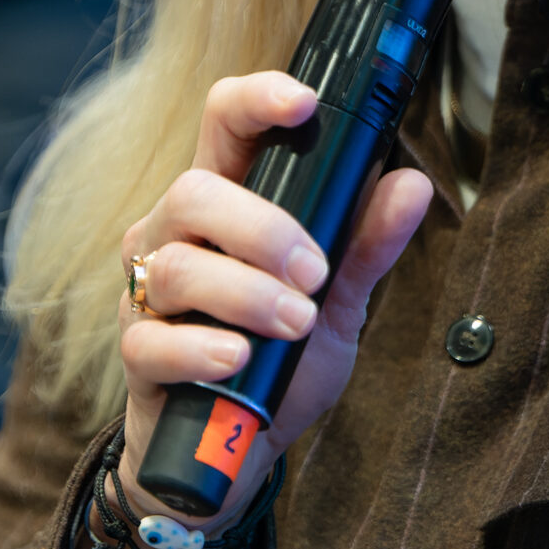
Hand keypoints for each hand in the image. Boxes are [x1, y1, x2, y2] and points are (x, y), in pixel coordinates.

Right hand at [114, 70, 432, 532]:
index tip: (303, 102)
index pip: (223, 123)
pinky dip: (202, 347)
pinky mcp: (137, 354)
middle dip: (262, 229)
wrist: (233, 450)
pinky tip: (238, 358)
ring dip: (246, 293)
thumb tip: (412, 184)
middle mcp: (173, 234)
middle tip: (315, 273)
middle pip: (193, 191)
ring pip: (176, 266)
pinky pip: (152, 339)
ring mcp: (147, 293)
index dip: (255, 99)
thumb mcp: (334, 301)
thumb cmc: (276, 358)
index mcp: (223, 203)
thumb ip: (366, 245)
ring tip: (296, 323)